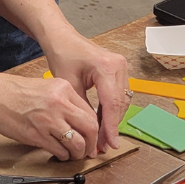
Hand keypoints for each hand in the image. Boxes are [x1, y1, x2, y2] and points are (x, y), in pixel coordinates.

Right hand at [0, 72, 102, 161]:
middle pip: (90, 128)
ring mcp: (48, 120)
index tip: (91, 136)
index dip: (93, 128)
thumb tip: (74, 119)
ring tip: (74, 155)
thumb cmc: (9, 90)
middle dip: (91, 143)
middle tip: (88, 150)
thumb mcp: (42, 86)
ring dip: (78, 153)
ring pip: (77, 143)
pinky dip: (63, 156)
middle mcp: (59, 103)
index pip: (89, 112)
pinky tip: (59, 155)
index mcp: (62, 88)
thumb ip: (61, 100)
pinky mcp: (36, 135)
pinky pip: (59, 150)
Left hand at [42, 31, 128, 152]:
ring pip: (121, 101)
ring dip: (113, 120)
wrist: (62, 38)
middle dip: (112, 126)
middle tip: (104, 146)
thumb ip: (82, 107)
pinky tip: (104, 123)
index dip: (111, 126)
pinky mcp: (119, 70)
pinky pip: (118, 95)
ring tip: (104, 139)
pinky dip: (111, 110)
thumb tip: (89, 132)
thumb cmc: (62, 55)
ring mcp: (122, 67)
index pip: (112, 103)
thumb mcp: (69, 84)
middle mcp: (119, 65)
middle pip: (120, 104)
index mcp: (107, 67)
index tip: (111, 144)